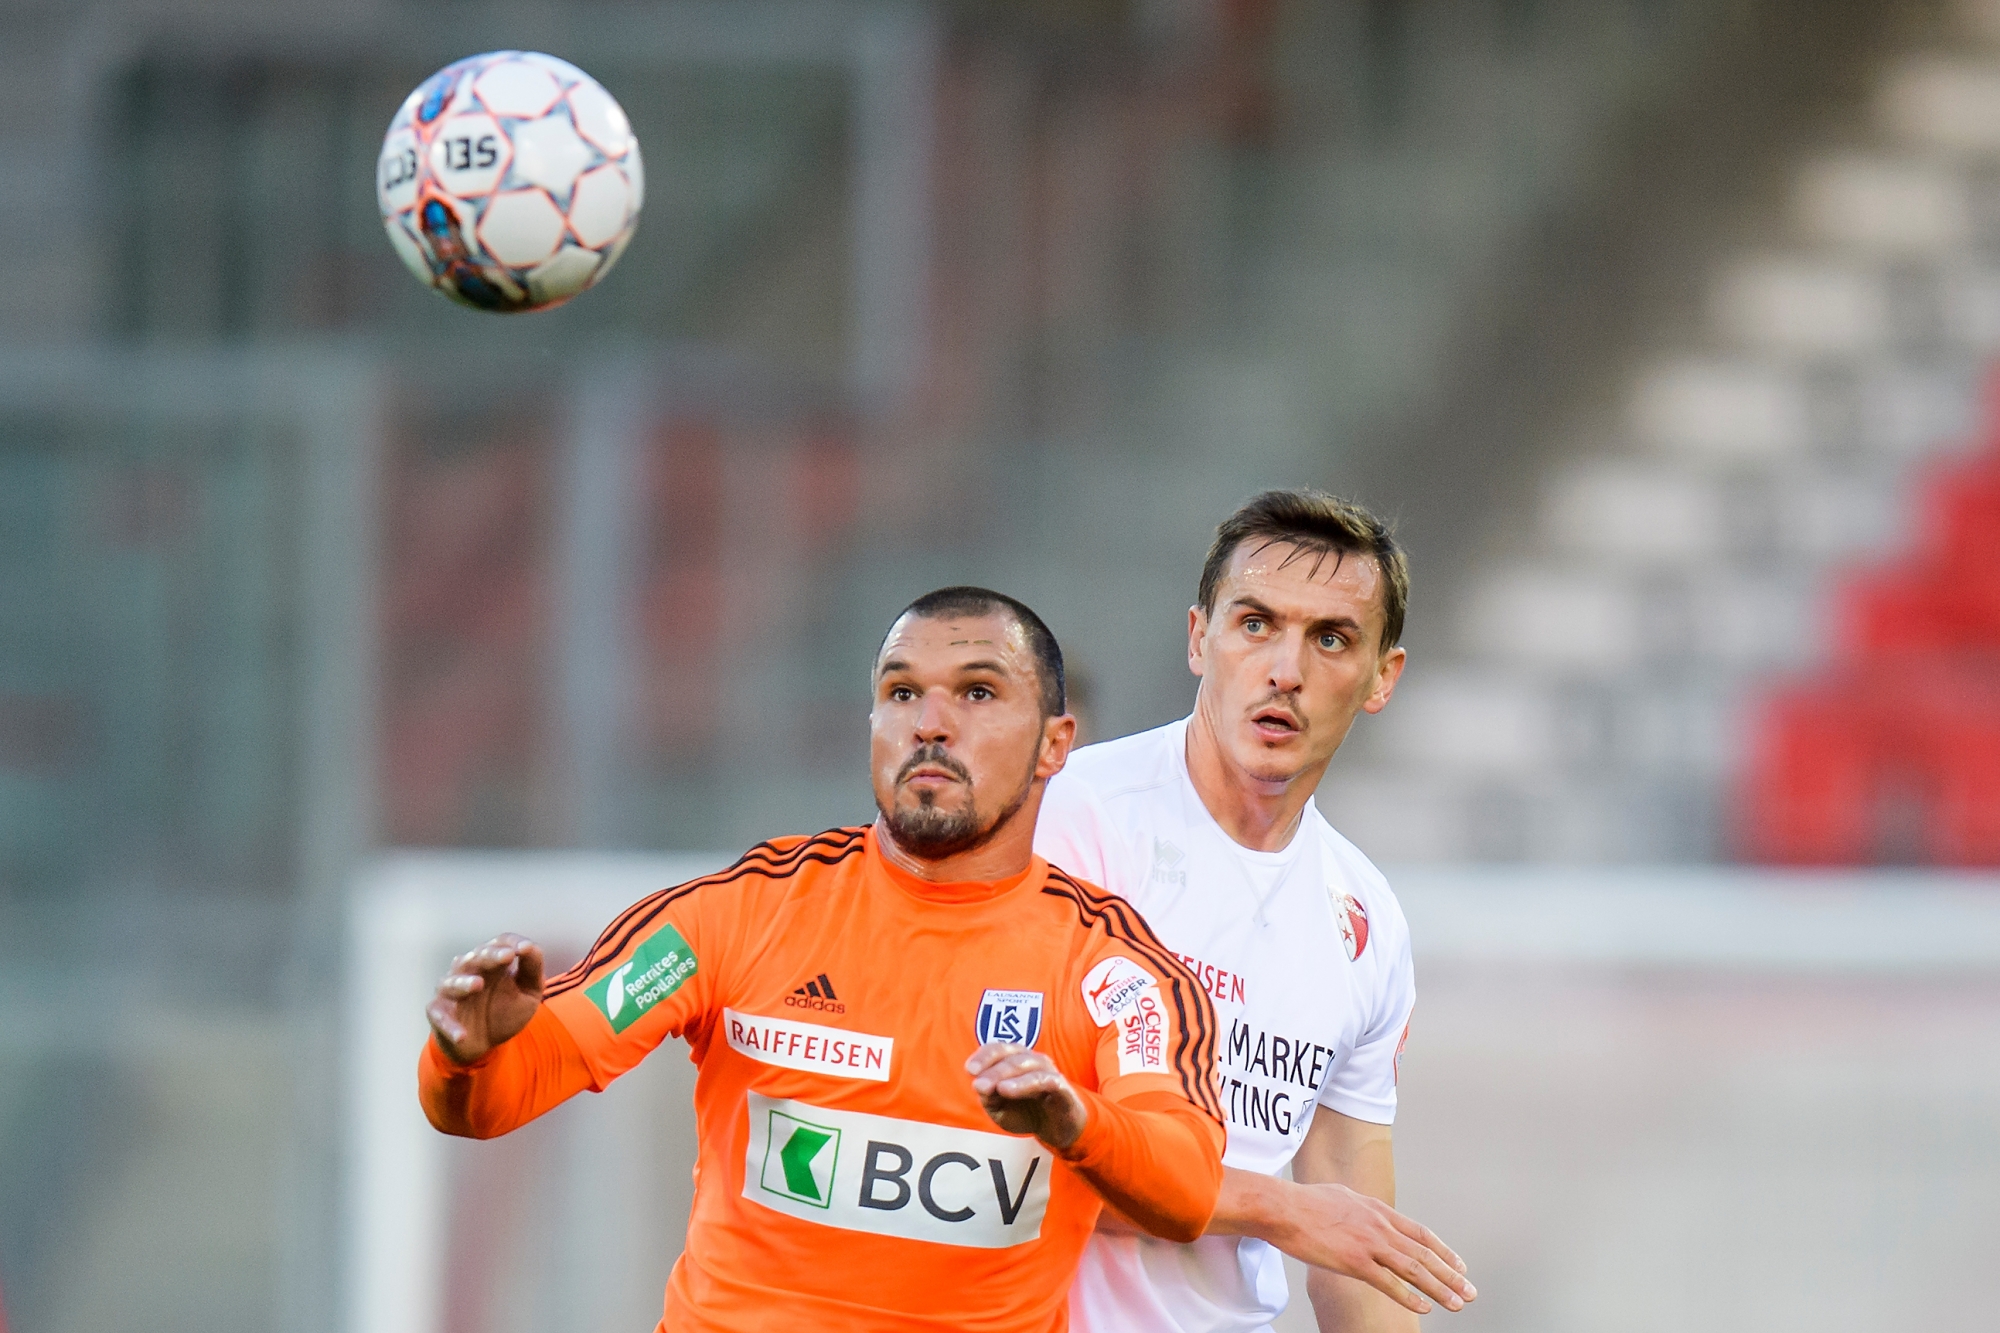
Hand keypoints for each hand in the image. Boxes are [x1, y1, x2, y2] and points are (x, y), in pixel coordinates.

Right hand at [426, 933, 544, 1064]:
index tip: (525, 949)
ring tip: (477, 984)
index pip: (500, 943)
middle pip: (477, 957)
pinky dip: (448, 1025)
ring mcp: (451, 991)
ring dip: (463, 982)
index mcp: (492, 962)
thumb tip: (529, 946)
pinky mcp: (438, 1012)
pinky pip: (439, 1016)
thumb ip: (532, 968)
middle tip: (506, 956)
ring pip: (451, 982)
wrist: (487, 1043)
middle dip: (491, 955)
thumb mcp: (529, 992)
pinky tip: (462, 1036)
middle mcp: (469, 971)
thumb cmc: (506, 1011)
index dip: (512, 942)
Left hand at [966, 1042, 1087, 1149]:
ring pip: (1026, 1064)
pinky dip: (1026, 1083)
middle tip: (978, 1085)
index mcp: (1014, 1060)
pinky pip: (1044, 1080)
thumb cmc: (1027, 1113)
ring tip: (995, 1087)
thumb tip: (979, 1085)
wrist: (1058, 1129)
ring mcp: (1047, 1071)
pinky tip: (1009, 1090)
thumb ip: (989, 1098)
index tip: (969, 1070)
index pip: (998, 1049)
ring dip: (1007, 1074)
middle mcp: (1031, 1060)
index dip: (983, 1056)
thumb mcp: (1000, 1110)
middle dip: (992, 1069)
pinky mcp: (1060, 1086)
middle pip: (1010, 1055)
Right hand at [1271, 1179, 1472, 1313]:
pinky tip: (1423, 1307)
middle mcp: (1380, 1226)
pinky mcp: (1355, 1262)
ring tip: (1457, 1302)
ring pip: (1414, 1269)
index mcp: (1378, 1210)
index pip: (1420, 1233)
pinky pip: (1389, 1283)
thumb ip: (1361, 1207)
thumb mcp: (1343, 1196)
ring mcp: (1369, 1244)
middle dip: (1451, 1275)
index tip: (1459, 1265)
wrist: (1283, 1208)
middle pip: (1424, 1253)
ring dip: (1439, 1288)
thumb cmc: (1305, 1202)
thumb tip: (1367, 1211)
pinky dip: (1410, 1297)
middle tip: (1469, 1290)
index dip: (1443, 1250)